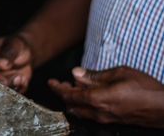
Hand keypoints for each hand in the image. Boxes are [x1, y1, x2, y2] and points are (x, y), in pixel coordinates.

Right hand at [0, 36, 32, 92]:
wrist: (25, 53)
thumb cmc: (16, 46)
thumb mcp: (14, 45)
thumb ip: (8, 54)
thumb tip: (0, 64)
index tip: (3, 80)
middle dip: (1, 86)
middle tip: (13, 81)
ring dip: (11, 87)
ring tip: (20, 78)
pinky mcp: (3, 88)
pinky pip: (9, 94)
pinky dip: (18, 89)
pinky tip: (22, 79)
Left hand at [48, 66, 163, 127]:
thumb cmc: (145, 89)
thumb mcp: (118, 73)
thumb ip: (94, 75)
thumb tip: (76, 73)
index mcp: (97, 98)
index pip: (69, 95)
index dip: (57, 88)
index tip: (51, 81)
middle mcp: (98, 112)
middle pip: (71, 105)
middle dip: (64, 93)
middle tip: (61, 83)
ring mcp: (105, 118)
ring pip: (80, 111)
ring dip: (74, 99)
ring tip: (75, 86)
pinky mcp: (112, 121)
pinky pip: (91, 113)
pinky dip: (84, 104)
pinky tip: (89, 93)